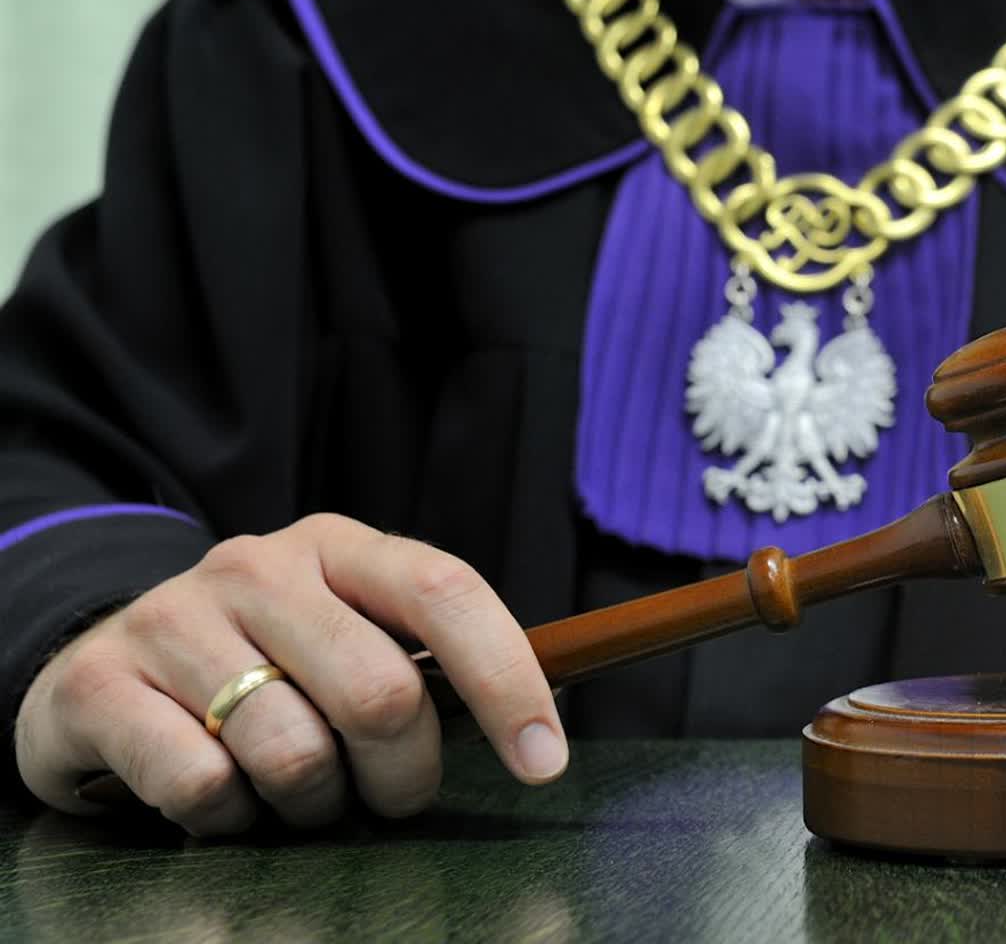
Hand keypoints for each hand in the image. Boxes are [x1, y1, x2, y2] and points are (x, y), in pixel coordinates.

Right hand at [14, 514, 566, 834]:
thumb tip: (535, 728)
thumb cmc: (261, 665)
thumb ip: (425, 665)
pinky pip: (204, 788)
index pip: (446, 593)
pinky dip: (228, 820)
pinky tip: (219, 793)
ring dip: (312, 806)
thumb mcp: (347, 636)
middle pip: (382, 695)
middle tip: (382, 795)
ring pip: (295, 755)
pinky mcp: (102, 685)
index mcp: (338, 547)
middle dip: (401, 776)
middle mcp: (257, 567)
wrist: (99, 666)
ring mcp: (172, 619)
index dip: (507, 680)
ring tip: (290, 790)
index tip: (545, 761)